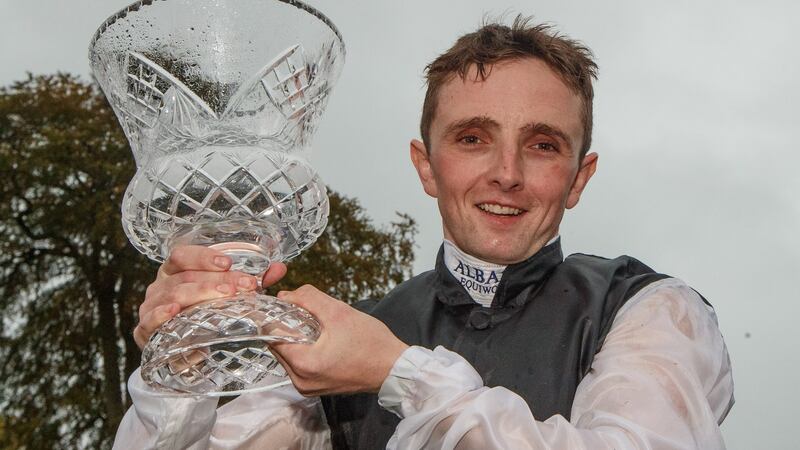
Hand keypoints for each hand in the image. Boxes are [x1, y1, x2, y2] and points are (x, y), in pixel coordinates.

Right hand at [133, 245, 287, 349]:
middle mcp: (160, 285)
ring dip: (199, 295)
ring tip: (223, 297)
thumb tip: (279, 269)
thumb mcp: (227, 295)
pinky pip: (148, 322)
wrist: (185, 349)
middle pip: (185, 277)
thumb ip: (251, 281)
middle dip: (216, 281)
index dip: (204, 256)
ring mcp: (151, 307)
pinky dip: (160, 316)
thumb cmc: (204, 313)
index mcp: (175, 271)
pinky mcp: (145, 332)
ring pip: (171, 296)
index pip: (182, 255)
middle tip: (244, 287)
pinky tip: (174, 312)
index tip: (229, 262)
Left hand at [270, 285, 408, 395]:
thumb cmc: (372, 344)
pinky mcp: (315, 386)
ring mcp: (307, 387)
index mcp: (304, 364)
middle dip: (289, 326)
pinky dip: (306, 348)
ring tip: (319, 326)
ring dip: (297, 337)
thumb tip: (287, 295)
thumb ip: (308, 299)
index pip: (273, 335)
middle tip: (308, 313)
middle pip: (279, 345)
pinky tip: (322, 339)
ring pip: (289, 353)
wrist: (394, 368)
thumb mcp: (339, 312)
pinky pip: (300, 363)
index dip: (277, 316)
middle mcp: (301, 381)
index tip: (288, 304)